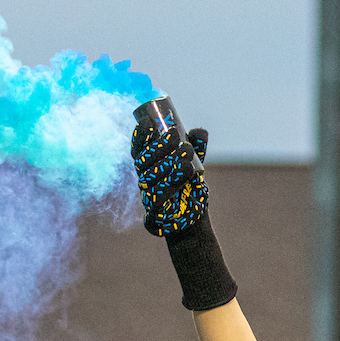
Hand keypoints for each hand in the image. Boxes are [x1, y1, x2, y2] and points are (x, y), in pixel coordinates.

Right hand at [131, 119, 209, 236]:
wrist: (193, 218)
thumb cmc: (189, 187)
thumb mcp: (194, 164)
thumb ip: (196, 147)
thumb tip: (200, 131)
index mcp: (149, 165)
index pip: (138, 148)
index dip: (140, 136)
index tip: (148, 122)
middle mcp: (145, 179)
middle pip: (143, 161)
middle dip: (158, 146)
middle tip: (175, 136)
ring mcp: (147, 196)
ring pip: (151, 177)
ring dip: (169, 163)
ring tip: (187, 154)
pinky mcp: (154, 213)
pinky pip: (159, 196)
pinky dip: (173, 182)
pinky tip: (186, 170)